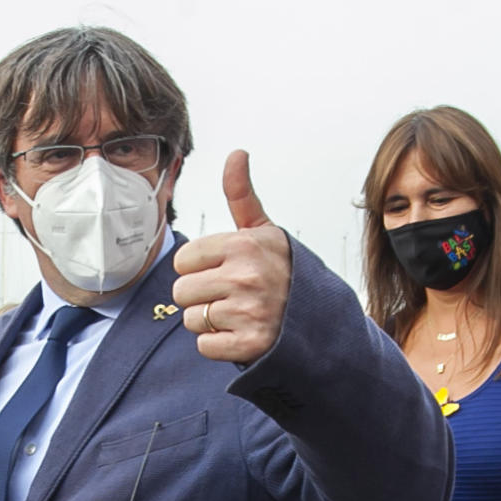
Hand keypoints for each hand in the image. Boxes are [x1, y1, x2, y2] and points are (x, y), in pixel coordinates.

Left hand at [172, 151, 291, 364]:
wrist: (319, 317)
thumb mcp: (264, 231)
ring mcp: (249, 312)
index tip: (221, 270)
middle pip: (181, 292)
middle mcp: (246, 276)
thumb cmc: (283, 272)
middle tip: (228, 296)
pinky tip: (240, 334)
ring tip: (237, 314)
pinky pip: (205, 347)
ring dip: (209, 322)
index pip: (182, 260)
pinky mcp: (250, 345)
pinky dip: (218, 345)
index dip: (198, 268)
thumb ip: (242, 195)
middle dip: (200, 297)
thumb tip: (237, 153)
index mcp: (244, 245)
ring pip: (192, 320)